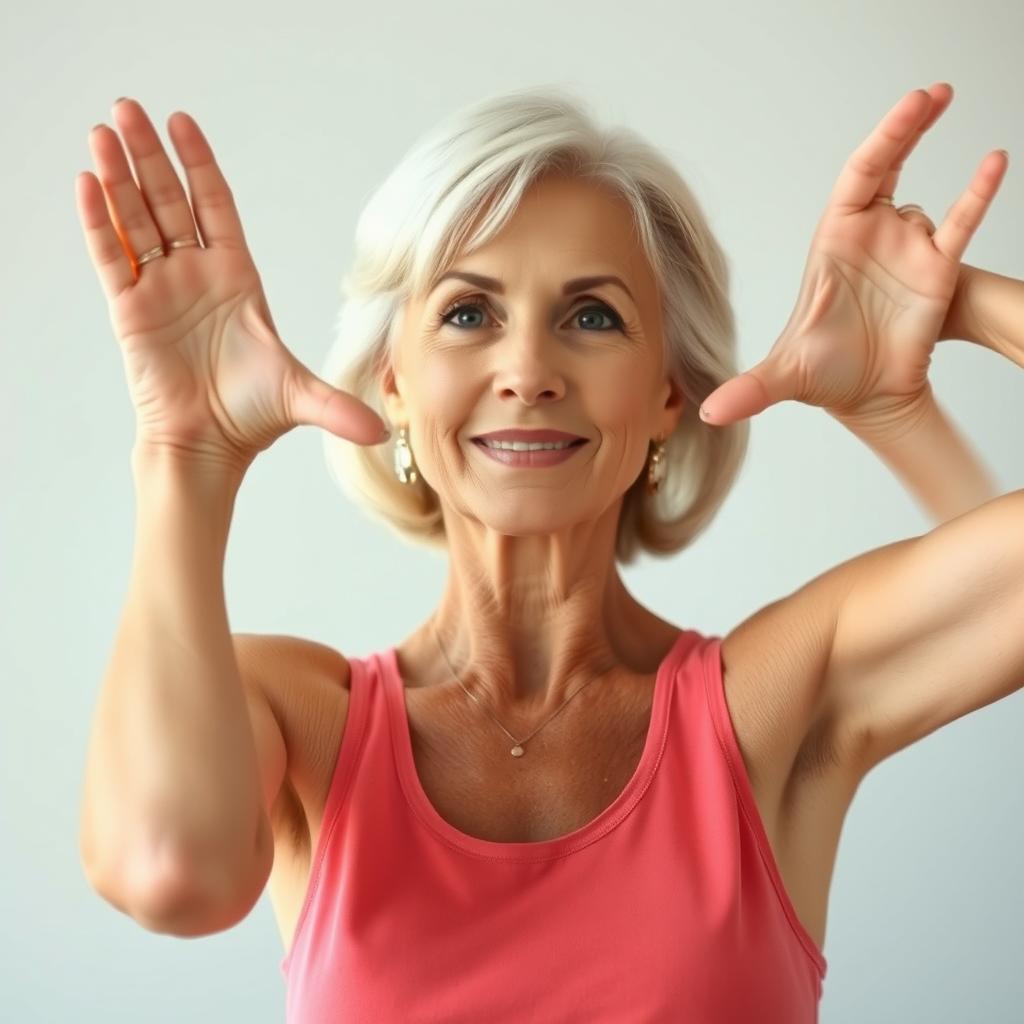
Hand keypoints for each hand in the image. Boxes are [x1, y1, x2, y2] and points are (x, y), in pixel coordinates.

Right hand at [76, 99, 388, 473]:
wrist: (208, 445)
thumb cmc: (250, 417)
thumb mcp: (301, 397)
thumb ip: (340, 406)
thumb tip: (384, 432)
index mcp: (236, 278)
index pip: (215, 206)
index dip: (199, 164)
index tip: (182, 122)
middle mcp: (195, 274)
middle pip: (169, 201)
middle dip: (151, 155)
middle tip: (129, 108)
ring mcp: (160, 289)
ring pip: (136, 219)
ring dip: (119, 176)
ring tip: (104, 130)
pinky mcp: (130, 309)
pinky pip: (111, 256)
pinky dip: (99, 220)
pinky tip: (87, 181)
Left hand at [699, 84, 1008, 427]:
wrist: (864, 398)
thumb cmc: (823, 376)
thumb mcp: (784, 378)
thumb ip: (751, 389)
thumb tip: (711, 414)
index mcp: (832, 245)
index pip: (855, 182)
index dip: (879, 143)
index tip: (906, 110)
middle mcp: (869, 239)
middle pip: (887, 169)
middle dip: (904, 128)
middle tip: (930, 94)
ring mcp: (904, 252)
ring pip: (923, 195)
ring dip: (937, 160)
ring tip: (951, 114)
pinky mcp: (936, 273)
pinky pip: (959, 226)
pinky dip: (975, 196)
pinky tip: (992, 163)